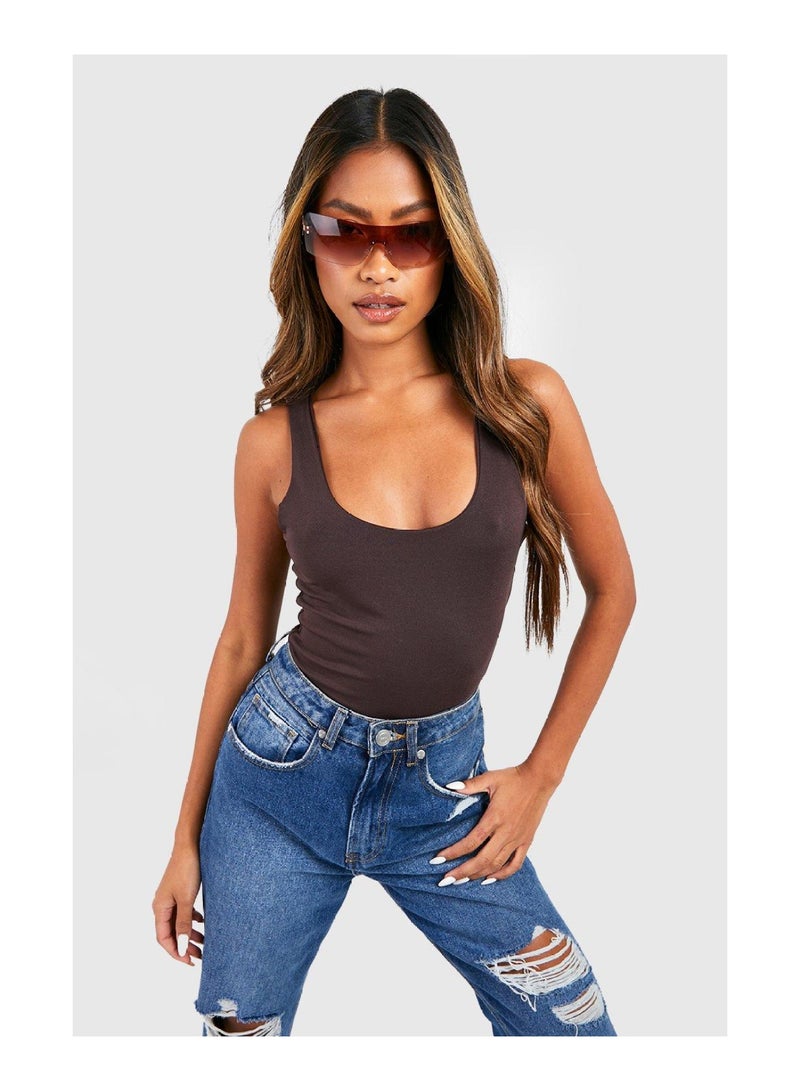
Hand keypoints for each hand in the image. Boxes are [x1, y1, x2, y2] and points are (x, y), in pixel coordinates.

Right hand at [152, 844, 204, 964]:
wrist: (190, 845)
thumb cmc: (187, 870)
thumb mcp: (186, 899)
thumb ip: (184, 924)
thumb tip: (182, 948)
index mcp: (159, 908)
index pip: (164, 939)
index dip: (176, 952)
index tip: (190, 962)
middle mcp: (162, 904)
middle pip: (171, 933)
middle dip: (184, 946)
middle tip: (201, 956)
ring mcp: (171, 897)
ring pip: (178, 923)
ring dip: (190, 933)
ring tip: (205, 942)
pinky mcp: (179, 891)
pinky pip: (184, 912)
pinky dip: (192, 920)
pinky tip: (203, 921)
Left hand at [430, 764, 558, 884]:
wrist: (539, 780)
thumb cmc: (514, 778)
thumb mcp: (490, 778)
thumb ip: (470, 785)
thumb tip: (449, 786)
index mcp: (494, 818)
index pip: (471, 841)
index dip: (453, 852)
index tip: (438, 859)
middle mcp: (506, 832)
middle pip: (482, 859)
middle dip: (462, 872)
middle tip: (446, 880)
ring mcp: (517, 839)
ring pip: (496, 865)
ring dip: (478, 875)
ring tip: (462, 880)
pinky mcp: (526, 841)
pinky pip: (515, 864)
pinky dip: (502, 875)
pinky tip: (490, 879)